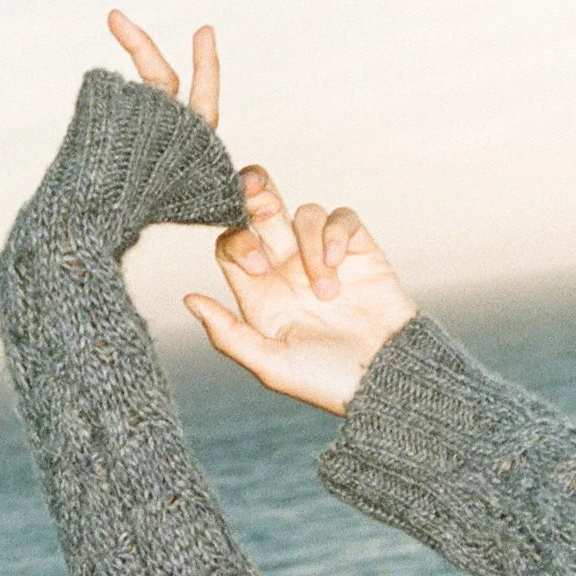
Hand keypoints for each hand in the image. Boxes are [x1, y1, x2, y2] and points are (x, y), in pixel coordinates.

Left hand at [107, 9, 416, 414]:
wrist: (386, 381)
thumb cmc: (326, 382)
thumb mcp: (271, 366)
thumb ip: (228, 334)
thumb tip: (188, 299)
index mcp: (261, 293)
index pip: (231, 243)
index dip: (237, 240)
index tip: (259, 266)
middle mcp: (288, 268)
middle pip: (261, 208)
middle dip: (255, 193)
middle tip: (259, 199)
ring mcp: (322, 256)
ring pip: (303, 212)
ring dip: (310, 245)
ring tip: (327, 291)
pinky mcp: (358, 250)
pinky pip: (341, 217)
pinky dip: (337, 234)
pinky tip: (342, 267)